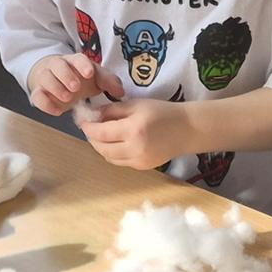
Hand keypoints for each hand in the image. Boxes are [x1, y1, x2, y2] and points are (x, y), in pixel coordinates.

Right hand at [29, 50, 120, 114]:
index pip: (77, 58)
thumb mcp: (96, 79)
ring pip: (45, 78)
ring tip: (67, 98)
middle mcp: (58, 67)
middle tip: (76, 88)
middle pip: (57, 65)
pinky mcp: (39, 92)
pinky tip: (57, 111)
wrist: (57, 80)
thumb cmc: (80, 78)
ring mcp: (46, 79)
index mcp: (74, 61)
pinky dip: (45, 104)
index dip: (82, 65)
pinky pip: (37, 96)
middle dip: (66, 75)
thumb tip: (120, 92)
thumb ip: (108, 82)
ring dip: (55, 88)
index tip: (89, 73)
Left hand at [78, 95, 193, 169]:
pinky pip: (120, 162)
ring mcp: (139, 160)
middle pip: (102, 148)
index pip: (101, 132)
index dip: (88, 128)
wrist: (187, 129)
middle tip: (90, 129)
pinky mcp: (142, 167)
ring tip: (101, 136)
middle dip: (92, 139)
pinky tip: (115, 143)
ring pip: (109, 158)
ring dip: (101, 147)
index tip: (84, 122)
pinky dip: (113, 154)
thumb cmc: (162, 112)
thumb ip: (113, 110)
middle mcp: (134, 148)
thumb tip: (93, 115)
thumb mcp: (136, 105)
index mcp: (133, 129)